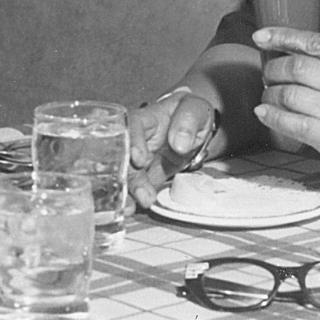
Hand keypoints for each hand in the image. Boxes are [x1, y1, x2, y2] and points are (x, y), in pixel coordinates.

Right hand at [126, 89, 221, 209]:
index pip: (132, 126)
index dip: (132, 141)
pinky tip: (130, 209)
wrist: (192, 130)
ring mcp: (137, 159)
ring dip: (127, 191)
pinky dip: (130, 199)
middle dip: (128, 175)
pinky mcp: (142, 176)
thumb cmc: (191, 114)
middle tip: (142, 193)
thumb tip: (179, 142)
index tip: (139, 159)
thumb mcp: (196, 110)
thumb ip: (188, 121)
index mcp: (147, 119)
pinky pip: (132, 188)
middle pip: (123, 154)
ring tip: (133, 206)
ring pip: (124, 174)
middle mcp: (136, 139)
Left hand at [252, 26, 319, 196]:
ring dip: (270, 95)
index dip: (283, 36)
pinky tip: (264, 114)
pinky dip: (274, 117)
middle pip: (298, 67)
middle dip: (273, 69)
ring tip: (267, 98)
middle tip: (267, 76)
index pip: (317, 42)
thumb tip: (296, 56)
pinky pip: (296, 124)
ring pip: (292, 95)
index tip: (261, 36)